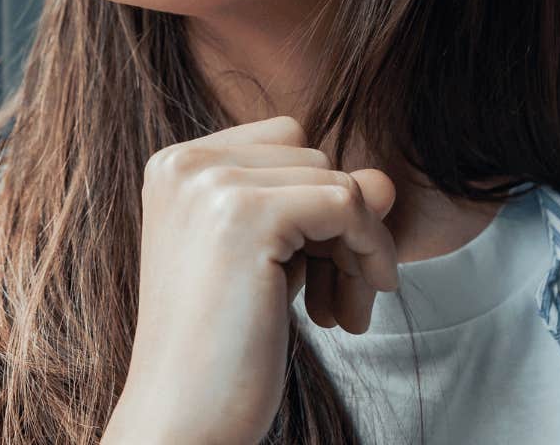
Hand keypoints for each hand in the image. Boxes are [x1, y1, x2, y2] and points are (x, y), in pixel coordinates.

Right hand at [101, 115, 398, 444]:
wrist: (179, 422)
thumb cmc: (220, 352)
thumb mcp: (271, 266)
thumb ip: (317, 211)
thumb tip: (386, 180)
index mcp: (174, 167)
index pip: (284, 143)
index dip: (315, 203)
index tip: (315, 274)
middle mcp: (184, 165)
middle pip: (314, 158)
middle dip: (340, 229)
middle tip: (336, 303)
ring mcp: (211, 186)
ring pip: (337, 181)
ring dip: (357, 249)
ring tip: (341, 314)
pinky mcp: (246, 215)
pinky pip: (348, 203)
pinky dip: (369, 252)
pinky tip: (352, 314)